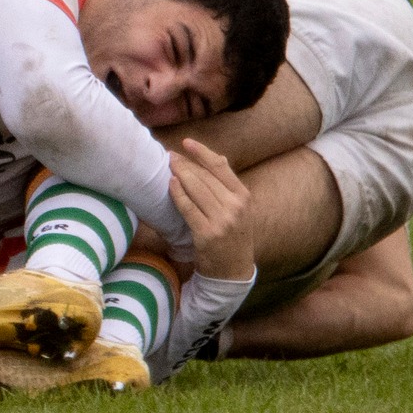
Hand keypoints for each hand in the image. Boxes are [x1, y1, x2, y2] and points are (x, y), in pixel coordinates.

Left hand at [168, 139, 253, 282]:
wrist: (234, 271)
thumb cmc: (234, 235)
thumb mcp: (240, 208)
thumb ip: (228, 184)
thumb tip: (217, 156)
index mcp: (243, 196)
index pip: (220, 167)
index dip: (202, 152)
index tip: (186, 142)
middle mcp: (234, 207)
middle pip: (204, 176)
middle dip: (185, 163)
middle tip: (170, 156)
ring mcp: (221, 221)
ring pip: (195, 189)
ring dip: (179, 174)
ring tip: (168, 166)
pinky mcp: (206, 234)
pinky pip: (187, 208)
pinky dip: (177, 194)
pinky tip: (170, 184)